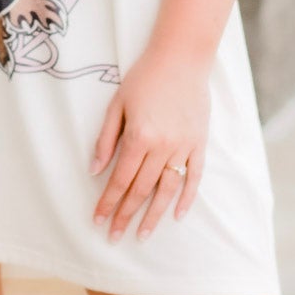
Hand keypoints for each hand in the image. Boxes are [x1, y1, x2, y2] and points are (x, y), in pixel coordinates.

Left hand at [89, 44, 209, 241]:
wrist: (182, 58)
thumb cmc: (144, 78)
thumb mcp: (116, 104)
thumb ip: (106, 139)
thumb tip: (94, 170)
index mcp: (139, 137)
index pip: (120, 179)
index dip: (108, 202)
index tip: (98, 220)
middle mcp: (162, 147)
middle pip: (141, 190)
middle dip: (126, 215)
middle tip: (114, 236)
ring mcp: (184, 147)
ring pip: (167, 189)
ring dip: (154, 215)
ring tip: (143, 235)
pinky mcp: (199, 144)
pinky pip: (195, 177)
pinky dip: (187, 198)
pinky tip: (177, 216)